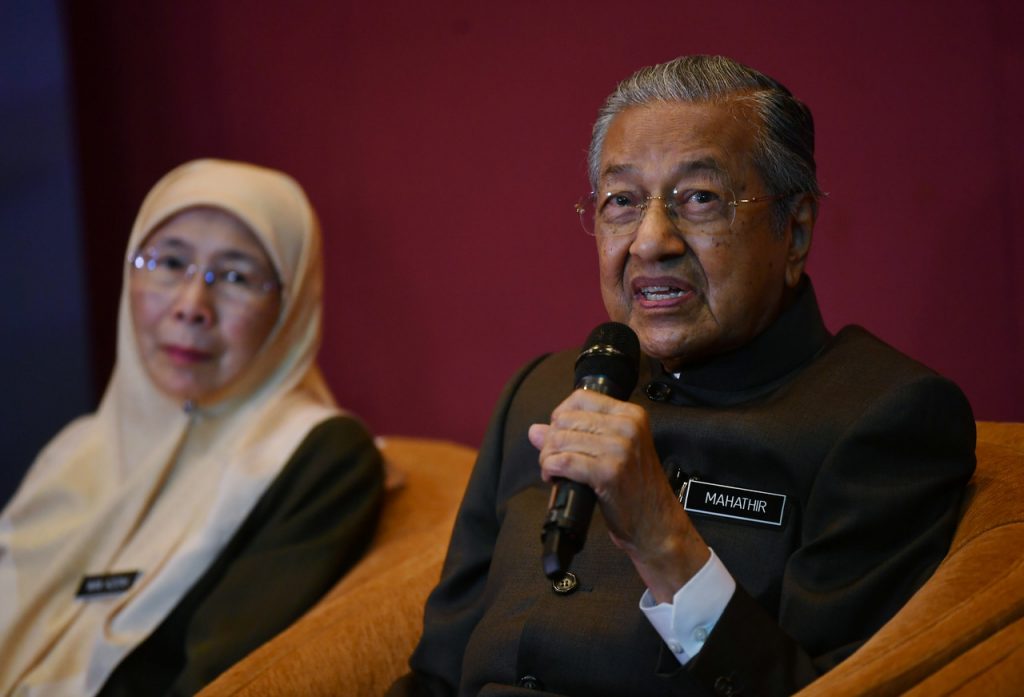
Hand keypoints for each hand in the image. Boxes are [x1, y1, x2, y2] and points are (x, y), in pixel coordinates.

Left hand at [528, 389, 709, 601]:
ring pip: (560, 440)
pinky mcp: (608, 472)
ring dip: (548, 458)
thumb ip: (575, 435)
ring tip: (554, 471)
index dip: (560, 416)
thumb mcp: (613, 451)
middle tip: (554, 459)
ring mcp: (619, 449)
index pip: (580, 398)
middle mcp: (627, 427)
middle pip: (566, 420)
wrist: (655, 522)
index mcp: (631, 415)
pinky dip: (550, 470)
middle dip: (550, 441)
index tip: (560, 435)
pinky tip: (555, 479)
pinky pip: (564, 462)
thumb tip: (535, 430)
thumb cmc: (634, 487)